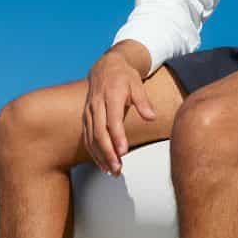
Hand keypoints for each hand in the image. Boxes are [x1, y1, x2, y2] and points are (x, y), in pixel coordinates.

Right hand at [83, 53, 156, 176]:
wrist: (105, 66)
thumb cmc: (125, 76)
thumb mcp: (137, 84)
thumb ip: (143, 101)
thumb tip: (151, 117)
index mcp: (111, 96)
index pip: (112, 120)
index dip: (117, 137)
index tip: (123, 152)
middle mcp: (97, 105)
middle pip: (99, 132)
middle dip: (107, 152)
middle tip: (117, 168)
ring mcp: (89, 111)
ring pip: (91, 137)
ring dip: (100, 155)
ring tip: (111, 171)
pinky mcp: (86, 117)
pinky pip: (87, 137)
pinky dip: (93, 151)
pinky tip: (102, 163)